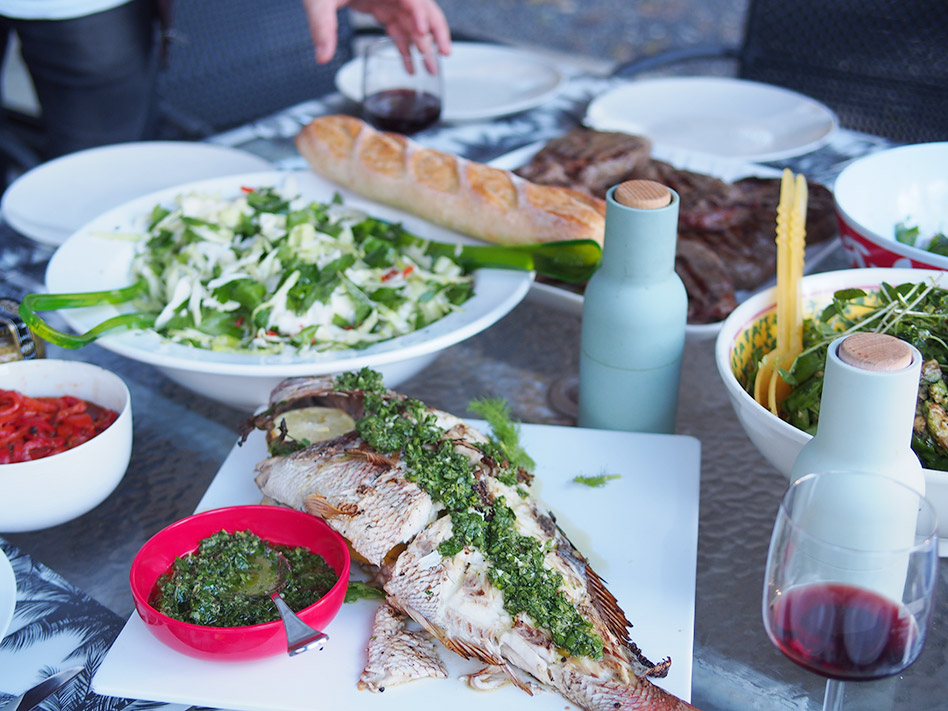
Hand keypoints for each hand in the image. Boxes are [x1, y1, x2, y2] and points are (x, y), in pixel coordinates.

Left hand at [302, 0, 450, 71]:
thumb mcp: (319, 1)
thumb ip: (322, 27)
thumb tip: (322, 57)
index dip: (418, 13)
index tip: (423, 31)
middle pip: (423, 8)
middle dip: (435, 32)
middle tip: (443, 54)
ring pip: (414, 22)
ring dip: (424, 46)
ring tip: (431, 69)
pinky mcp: (382, 7)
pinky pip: (400, 28)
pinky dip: (405, 47)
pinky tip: (411, 66)